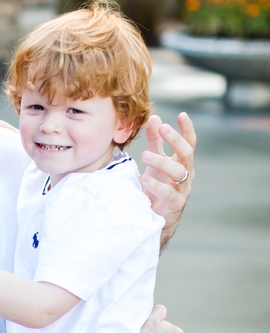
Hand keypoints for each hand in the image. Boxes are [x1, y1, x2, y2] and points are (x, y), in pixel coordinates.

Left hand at [140, 112, 195, 240]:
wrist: (157, 217)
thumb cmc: (158, 186)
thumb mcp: (156, 161)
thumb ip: (156, 142)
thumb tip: (154, 118)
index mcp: (183, 162)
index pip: (189, 143)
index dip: (187, 129)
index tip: (182, 115)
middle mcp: (186, 174)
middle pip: (187, 154)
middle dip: (176, 140)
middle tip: (162, 129)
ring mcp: (183, 189)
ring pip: (178, 172)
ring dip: (161, 162)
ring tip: (144, 155)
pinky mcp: (175, 204)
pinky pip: (168, 193)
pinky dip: (156, 186)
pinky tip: (144, 178)